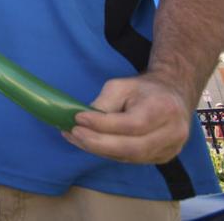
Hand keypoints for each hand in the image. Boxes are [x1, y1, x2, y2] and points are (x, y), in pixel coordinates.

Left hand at [62, 75, 190, 163]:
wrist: (172, 96)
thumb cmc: (143, 89)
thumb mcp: (122, 85)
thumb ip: (104, 103)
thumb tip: (82, 120)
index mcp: (164, 109)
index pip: (132, 124)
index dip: (103, 124)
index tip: (79, 117)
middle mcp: (172, 133)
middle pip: (131, 147)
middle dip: (98, 142)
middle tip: (74, 133)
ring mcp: (169, 149)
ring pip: (128, 157)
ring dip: (98, 149)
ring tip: (75, 138)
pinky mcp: (161, 158)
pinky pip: (129, 159)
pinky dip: (106, 152)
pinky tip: (89, 143)